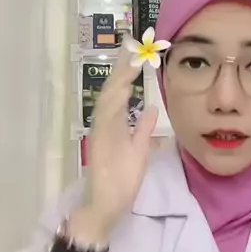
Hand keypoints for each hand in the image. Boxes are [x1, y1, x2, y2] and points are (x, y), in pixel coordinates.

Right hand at [69, 43, 157, 244]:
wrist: (105, 207)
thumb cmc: (120, 181)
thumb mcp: (139, 150)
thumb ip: (144, 130)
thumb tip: (150, 108)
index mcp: (114, 125)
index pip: (121, 93)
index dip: (127, 72)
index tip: (137, 53)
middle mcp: (104, 125)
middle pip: (112, 90)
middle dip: (121, 68)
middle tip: (130, 44)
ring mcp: (100, 134)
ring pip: (108, 101)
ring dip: (118, 80)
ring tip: (128, 60)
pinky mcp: (100, 145)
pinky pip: (106, 121)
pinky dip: (114, 104)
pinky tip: (123, 90)